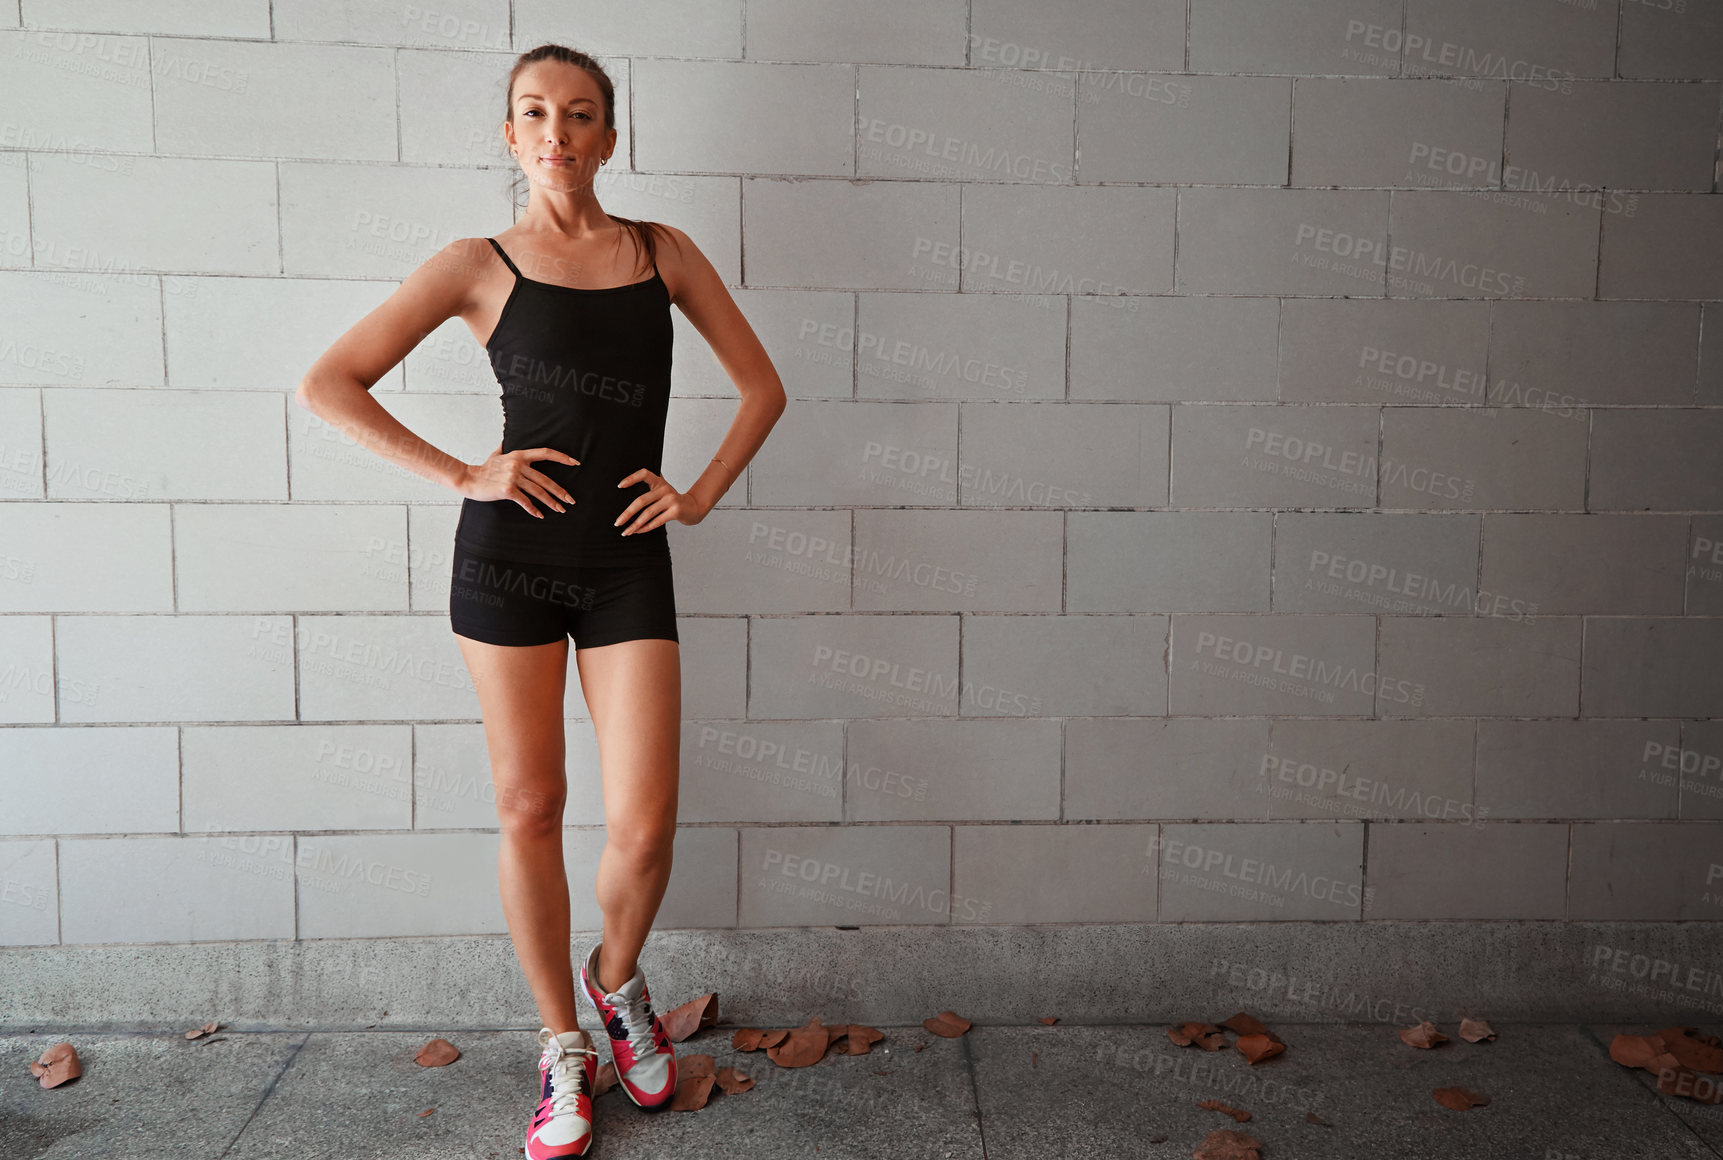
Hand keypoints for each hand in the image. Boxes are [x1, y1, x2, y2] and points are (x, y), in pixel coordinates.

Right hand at [460, 443, 577, 518]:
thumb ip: (504, 447)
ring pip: (538, 492)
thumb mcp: (496, 454)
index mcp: (519, 455)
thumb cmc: (484, 468)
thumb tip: (506, 436)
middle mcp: (518, 464)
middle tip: (571, 500)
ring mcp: (513, 477)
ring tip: (560, 509)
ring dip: (551, 502)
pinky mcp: (508, 490)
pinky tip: (540, 515)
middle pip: (545, 479)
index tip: (575, 463)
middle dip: (560, 491)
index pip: (545, 453)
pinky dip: (533, 509)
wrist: (468, 479)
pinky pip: (525, 501)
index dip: (562, 457)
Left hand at [614, 468, 707, 534]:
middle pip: (641, 500)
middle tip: (617, 522)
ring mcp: (671, 500)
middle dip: (627, 513)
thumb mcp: (663, 488)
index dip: (631, 478)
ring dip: (635, 524)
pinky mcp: (675, 511)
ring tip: (626, 531)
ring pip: (648, 513)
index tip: (619, 486)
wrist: (693, 508)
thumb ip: (651, 483)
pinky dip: (645, 528)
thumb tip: (627, 483)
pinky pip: (657, 521)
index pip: (644, 474)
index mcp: (659, 482)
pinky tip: (638, 531)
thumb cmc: (673, 499)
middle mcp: (665, 489)